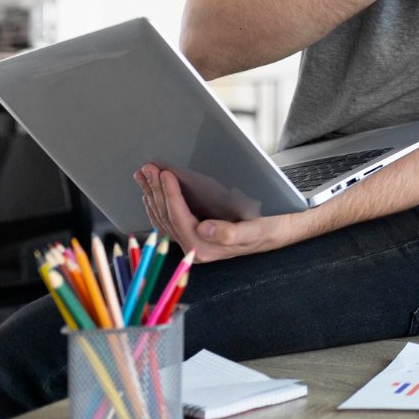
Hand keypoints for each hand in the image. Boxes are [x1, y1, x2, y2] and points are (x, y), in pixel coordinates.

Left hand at [135, 165, 301, 262]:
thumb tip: (204, 229)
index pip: (180, 219)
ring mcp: (191, 244)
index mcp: (206, 249)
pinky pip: (167, 222)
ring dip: (151, 195)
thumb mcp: (254, 229)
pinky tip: (152, 193)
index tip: (165, 174)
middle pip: (166, 218)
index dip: (170, 195)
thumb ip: (229, 234)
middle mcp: (194, 250)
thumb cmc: (267, 229)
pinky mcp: (192, 236)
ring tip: (143, 176)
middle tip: (148, 169)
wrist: (275, 233)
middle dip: (155, 191)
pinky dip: (157, 205)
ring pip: (163, 219)